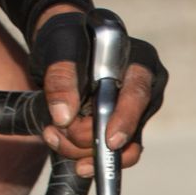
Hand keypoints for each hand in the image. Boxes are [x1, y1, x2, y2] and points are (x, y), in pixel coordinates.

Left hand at [30, 7, 167, 178]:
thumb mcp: (60, 51)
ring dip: (81, 150)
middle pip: (129, 129)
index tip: (110, 141)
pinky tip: (58, 142)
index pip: (138, 94)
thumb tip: (64, 117)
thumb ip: (61, 79)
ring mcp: (134, 114)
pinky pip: (107, 152)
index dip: (125, 119)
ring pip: (117, 148)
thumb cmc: (67, 41)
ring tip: (51, 135)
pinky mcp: (120, 130)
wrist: (63, 49)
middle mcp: (144, 91)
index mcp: (140, 63)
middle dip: (91, 139)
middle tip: (59, 131)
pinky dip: (81, 153)